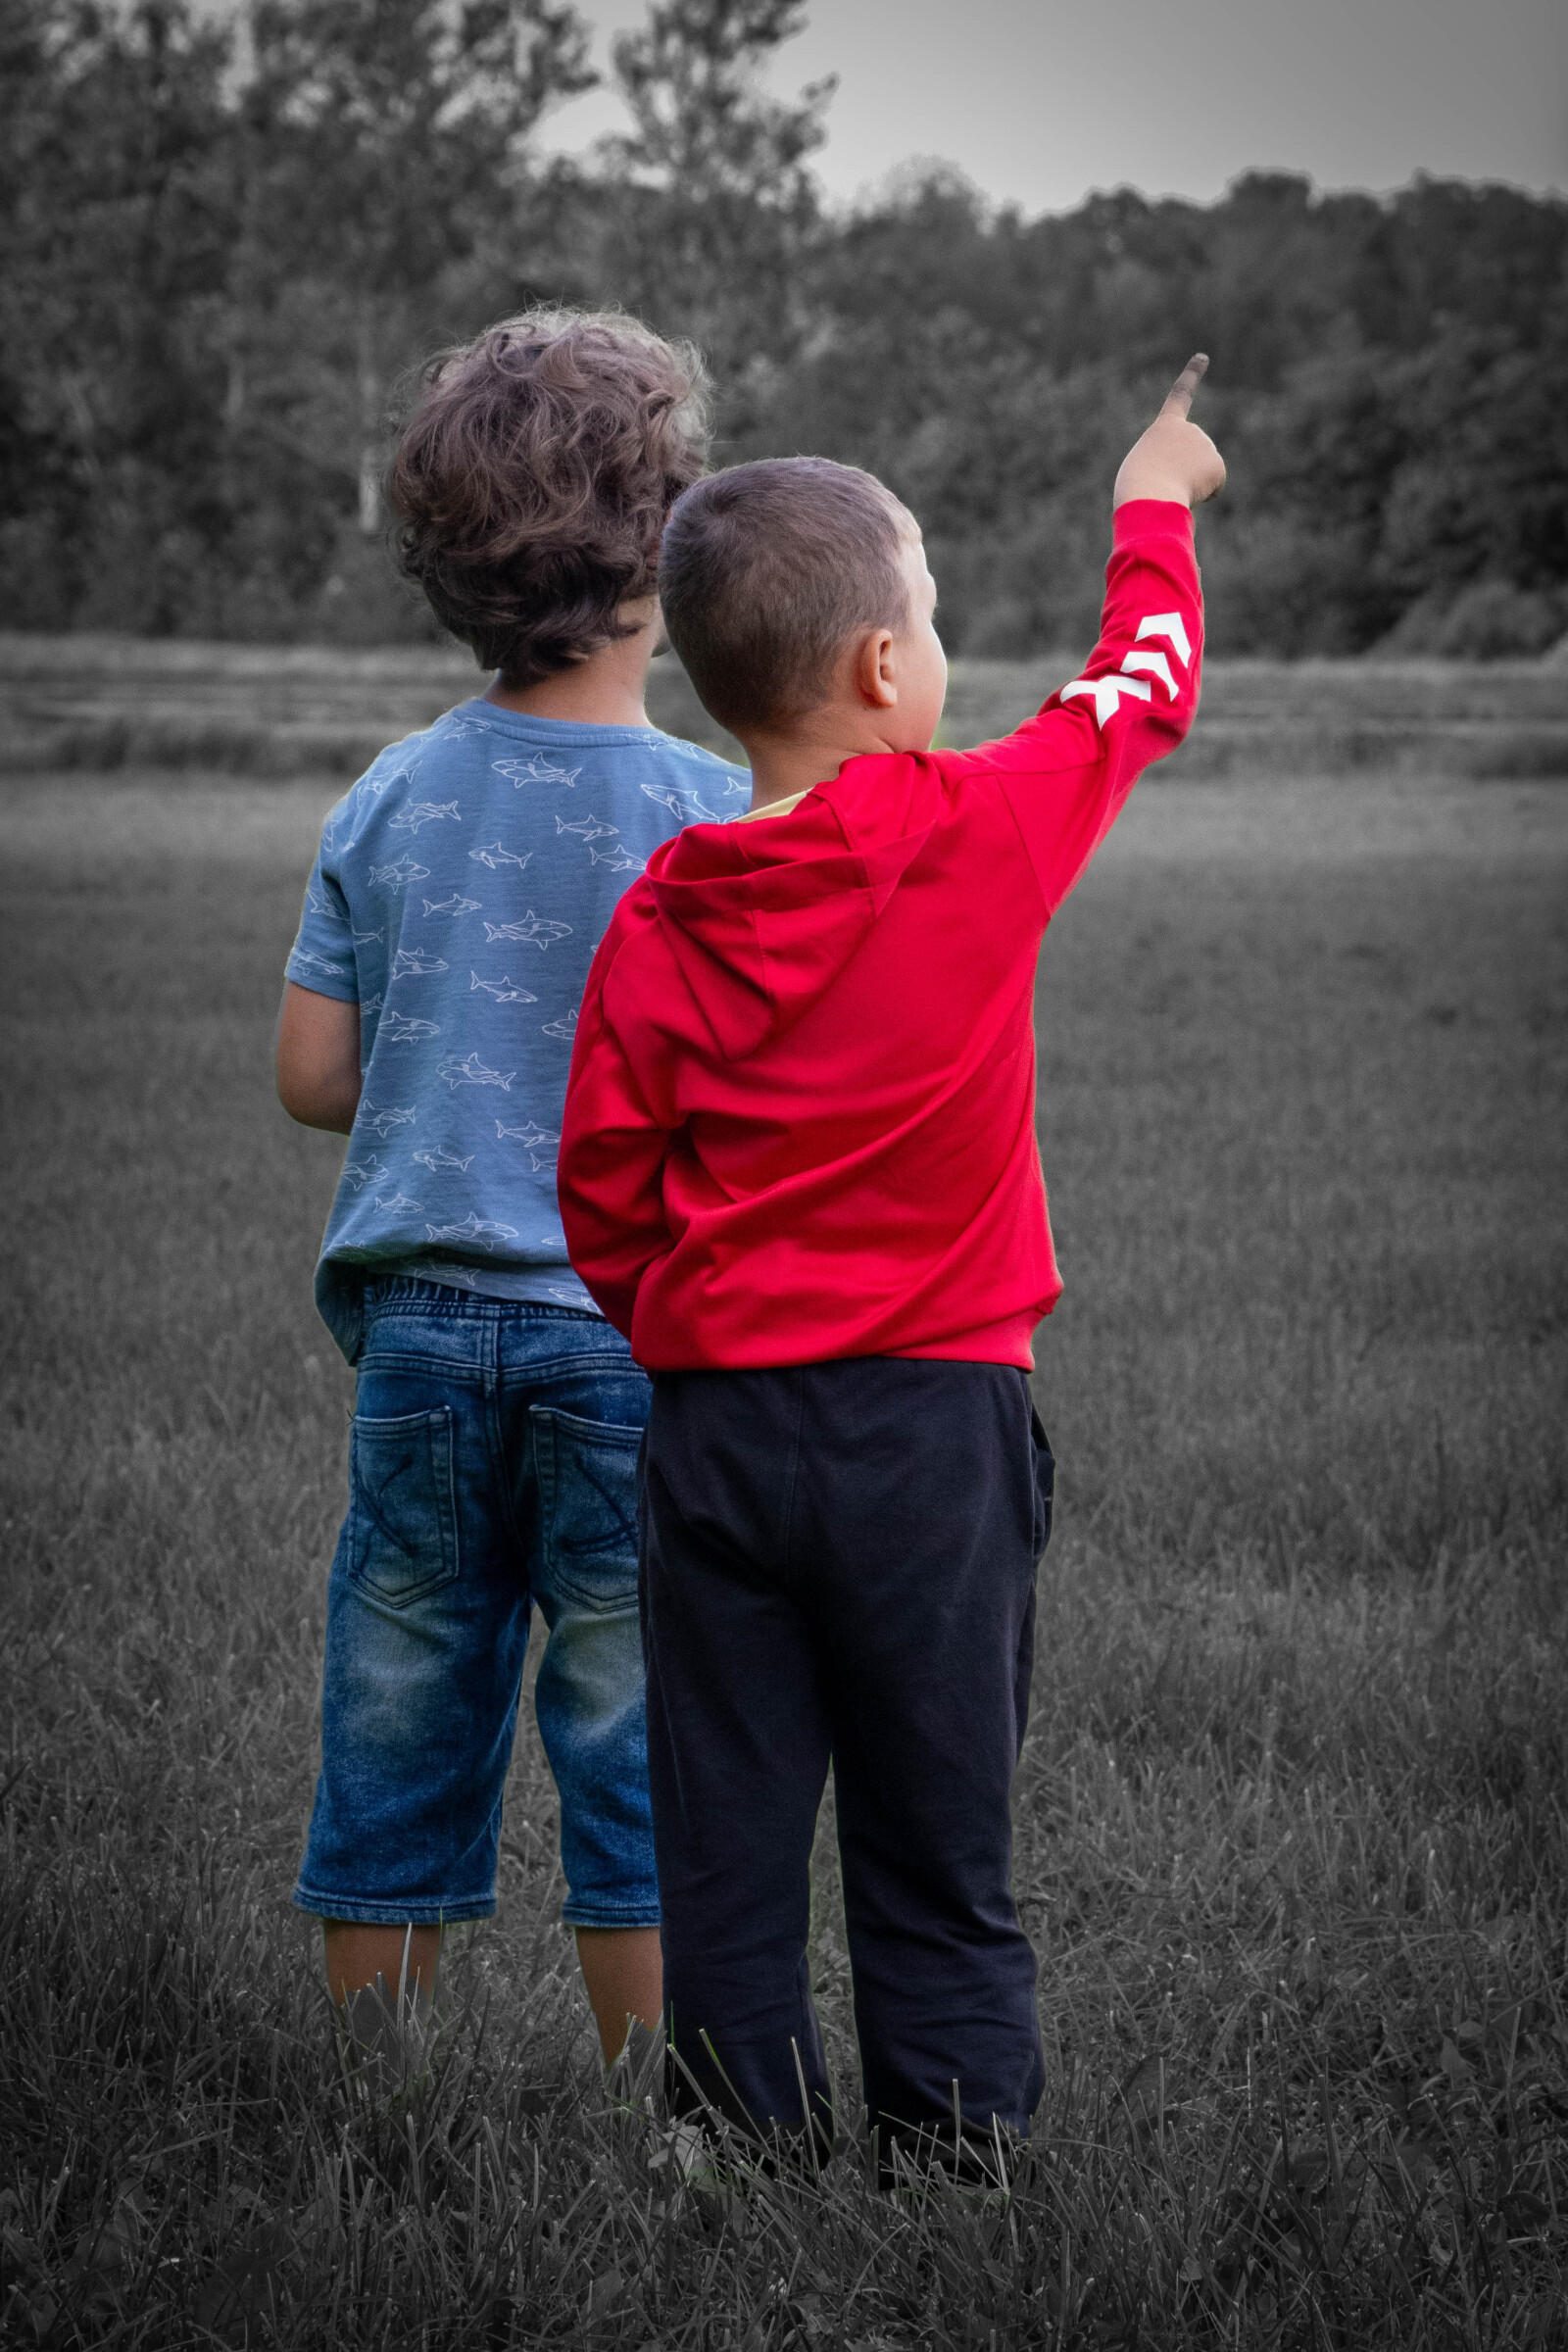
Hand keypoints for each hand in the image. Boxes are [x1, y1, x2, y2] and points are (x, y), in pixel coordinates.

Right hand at [1113, 354, 1225, 509]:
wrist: (1149, 496)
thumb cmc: (1136, 488)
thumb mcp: (1144, 471)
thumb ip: (1167, 467)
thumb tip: (1190, 482)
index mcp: (1165, 426)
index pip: (1180, 395)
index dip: (1191, 375)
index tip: (1202, 357)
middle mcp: (1190, 429)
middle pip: (1192, 456)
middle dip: (1184, 472)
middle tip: (1165, 480)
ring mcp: (1206, 445)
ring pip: (1202, 473)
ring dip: (1190, 486)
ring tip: (1173, 487)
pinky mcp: (1218, 466)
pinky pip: (1214, 487)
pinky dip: (1204, 495)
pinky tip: (1188, 494)